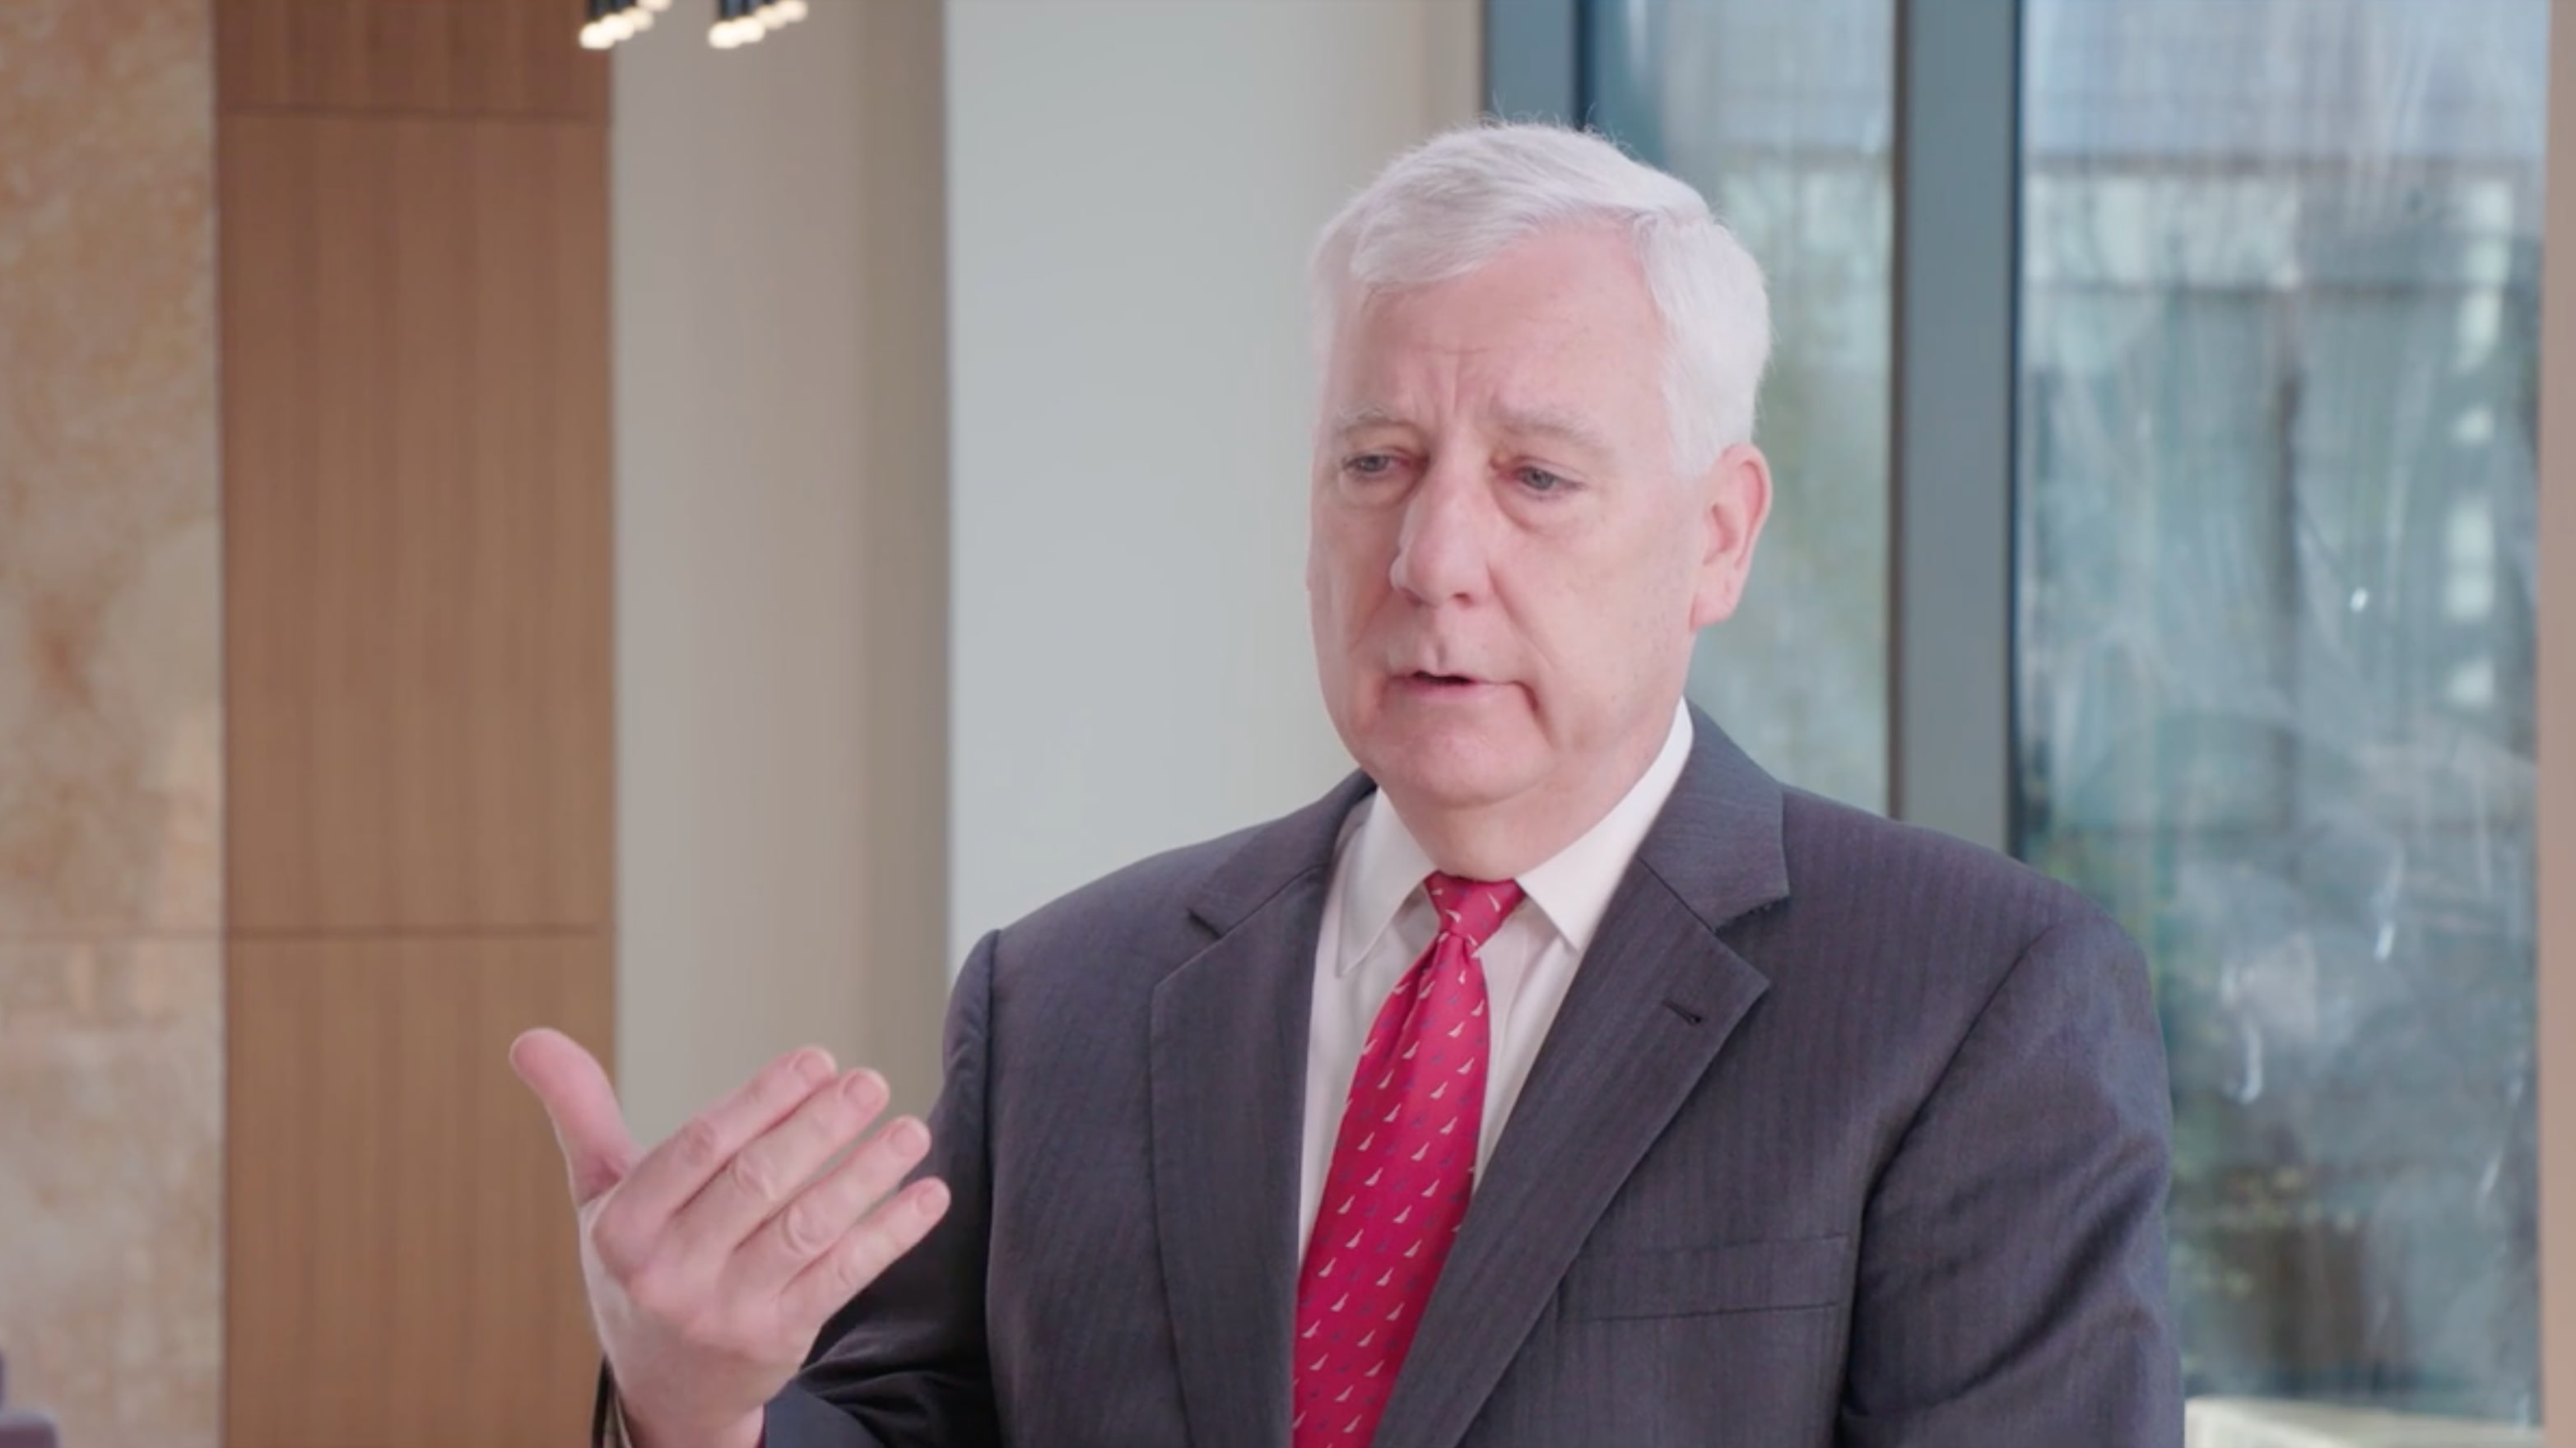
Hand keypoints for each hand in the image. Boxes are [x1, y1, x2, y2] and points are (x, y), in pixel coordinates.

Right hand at [511, 1029, 951, 1447]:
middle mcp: (670, 1274)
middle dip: (820, 1126)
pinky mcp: (780, 1339)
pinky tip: (928, 1194)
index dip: (764, 1098)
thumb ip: (580, 1115)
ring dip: (866, 1174)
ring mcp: (727, 1312)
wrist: (664, 1391)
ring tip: (911, 1129)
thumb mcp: (599, 1200)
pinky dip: (891, 1233)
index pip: (701, 1148)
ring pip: (807, 1228)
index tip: (818, 1058)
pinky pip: (844, 1276)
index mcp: (624, 1229)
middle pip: (758, 1183)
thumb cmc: (638, 1267)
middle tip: (870, 1082)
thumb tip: (530, 1037)